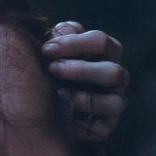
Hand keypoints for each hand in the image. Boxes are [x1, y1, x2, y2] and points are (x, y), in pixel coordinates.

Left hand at [41, 21, 128, 141]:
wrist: (40, 105)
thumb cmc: (48, 68)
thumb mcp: (51, 50)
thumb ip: (58, 37)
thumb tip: (64, 30)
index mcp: (106, 52)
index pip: (100, 41)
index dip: (73, 44)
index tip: (46, 49)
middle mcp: (116, 76)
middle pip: (112, 72)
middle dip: (80, 70)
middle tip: (52, 70)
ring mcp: (116, 101)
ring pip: (115, 101)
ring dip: (83, 97)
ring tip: (58, 93)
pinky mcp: (107, 125)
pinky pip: (103, 124)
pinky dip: (81, 119)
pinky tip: (62, 114)